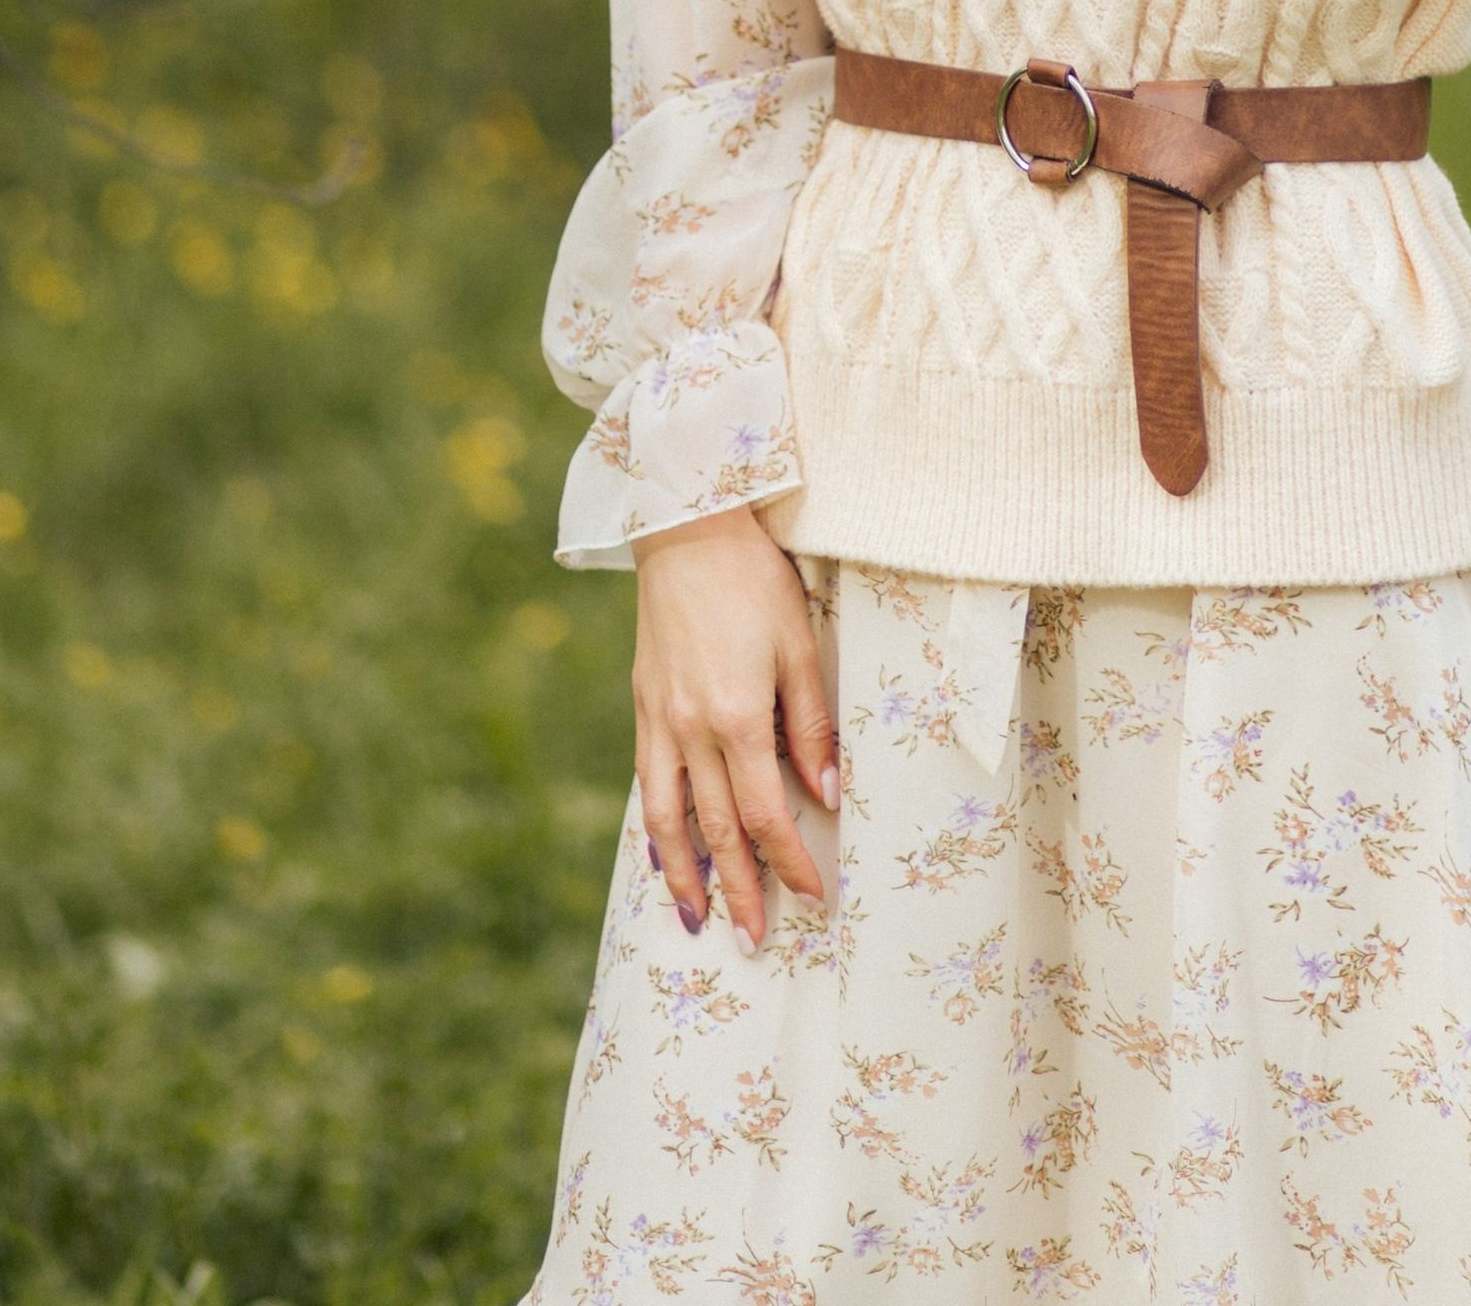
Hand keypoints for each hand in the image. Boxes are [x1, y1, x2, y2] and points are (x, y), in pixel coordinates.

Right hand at [633, 505, 836, 952]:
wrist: (687, 528)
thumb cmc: (755, 581)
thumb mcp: (801, 646)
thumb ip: (813, 726)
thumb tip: (827, 798)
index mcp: (737, 718)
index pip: (766, 816)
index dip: (790, 863)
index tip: (813, 897)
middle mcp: (690, 730)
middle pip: (717, 832)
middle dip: (738, 891)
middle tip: (755, 942)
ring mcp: (659, 720)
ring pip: (667, 819)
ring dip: (684, 876)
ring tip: (697, 921)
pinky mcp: (642, 704)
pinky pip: (646, 783)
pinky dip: (655, 826)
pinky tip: (662, 851)